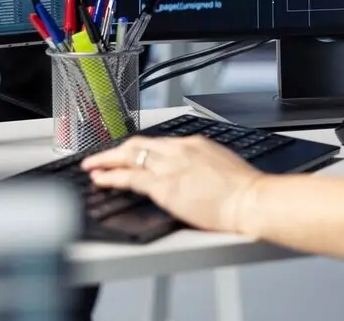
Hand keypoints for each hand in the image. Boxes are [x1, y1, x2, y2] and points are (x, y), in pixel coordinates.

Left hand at [82, 136, 263, 232]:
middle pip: (139, 144)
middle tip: (101, 156)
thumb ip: (202, 166)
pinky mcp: (164, 186)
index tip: (130, 153)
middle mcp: (179, 150)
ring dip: (107, 161)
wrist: (250, 199)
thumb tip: (194, 174)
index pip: (158, 143)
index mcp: (195, 144)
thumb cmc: (244, 189)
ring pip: (129, 156)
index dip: (139, 149)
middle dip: (116, 150)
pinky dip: (111, 177)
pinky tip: (100, 180)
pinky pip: (130, 178)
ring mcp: (169, 166)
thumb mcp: (222, 166)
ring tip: (93, 166)